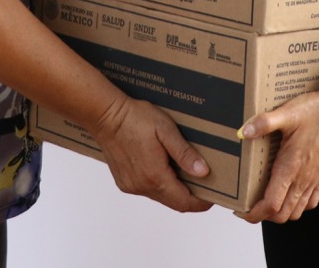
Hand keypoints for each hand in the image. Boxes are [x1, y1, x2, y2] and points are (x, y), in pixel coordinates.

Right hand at [91, 94, 212, 212]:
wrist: (106, 115)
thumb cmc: (135, 119)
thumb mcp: (166, 130)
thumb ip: (185, 153)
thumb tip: (203, 172)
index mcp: (155, 176)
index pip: (184, 202)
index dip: (201, 203)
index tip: (212, 196)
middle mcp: (142, 186)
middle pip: (174, 202)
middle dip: (190, 196)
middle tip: (202, 181)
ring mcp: (132, 185)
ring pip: (161, 197)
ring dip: (174, 189)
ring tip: (183, 169)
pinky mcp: (125, 182)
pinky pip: (148, 190)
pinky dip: (160, 184)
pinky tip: (163, 166)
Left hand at [237, 75, 318, 223]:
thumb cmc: (316, 112)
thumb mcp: (287, 113)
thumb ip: (264, 123)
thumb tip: (244, 131)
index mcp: (290, 167)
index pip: (272, 204)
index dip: (254, 213)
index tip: (242, 210)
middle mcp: (302, 178)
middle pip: (282, 214)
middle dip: (263, 215)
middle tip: (249, 206)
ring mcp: (313, 180)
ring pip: (296, 212)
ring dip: (279, 213)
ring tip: (266, 202)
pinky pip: (310, 203)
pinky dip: (298, 206)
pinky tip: (290, 195)